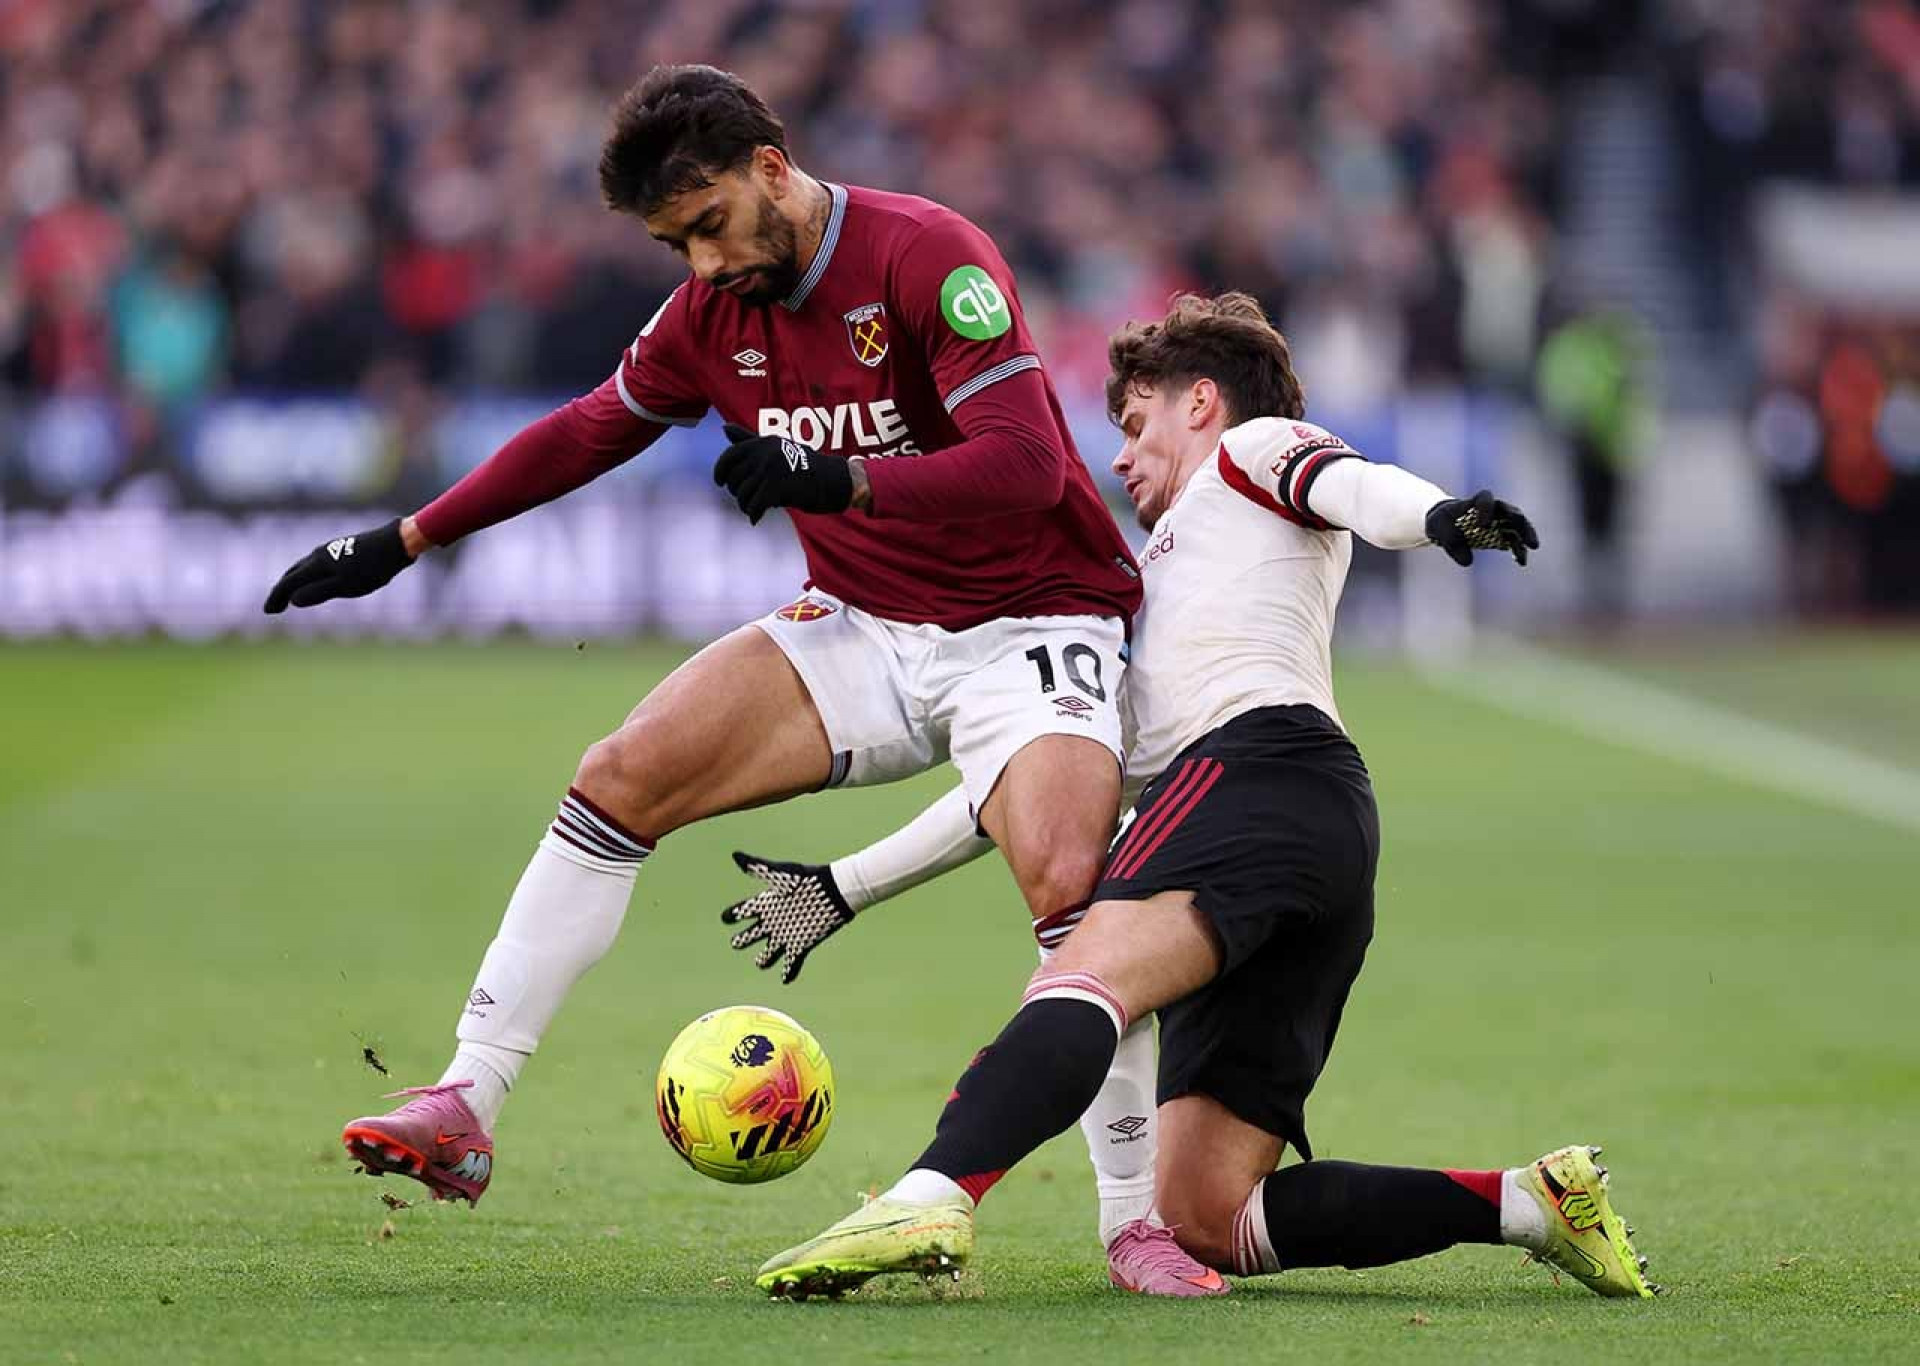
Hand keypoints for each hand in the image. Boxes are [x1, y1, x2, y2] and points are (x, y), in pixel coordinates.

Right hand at [262, 518, 414, 612]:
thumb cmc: (373, 568)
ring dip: (293, 582)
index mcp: (317, 563)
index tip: (268, 612)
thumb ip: (319, 592)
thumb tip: (294, 600)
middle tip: (274, 608)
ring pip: (303, 567)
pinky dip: (306, 576)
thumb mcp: (346, 586)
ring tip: (290, 596)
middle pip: (292, 573)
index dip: (276, 597)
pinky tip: (314, 581)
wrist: (395, 544)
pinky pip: (315, 564)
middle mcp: (319, 554)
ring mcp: (330, 550)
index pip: (288, 582)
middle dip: (281, 591)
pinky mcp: (342, 550)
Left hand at [713, 423, 853, 523]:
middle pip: (734, 478)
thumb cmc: (802, 465)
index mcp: (763, 443)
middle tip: (746, 499)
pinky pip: (755, 504)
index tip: (720, 482)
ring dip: (745, 505)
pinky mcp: (778, 487)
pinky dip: (753, 514)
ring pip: (743, 493)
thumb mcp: (775, 447)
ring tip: (753, 509)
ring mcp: (771, 470)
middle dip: (737, 492)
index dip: (720, 470)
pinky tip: (756, 519)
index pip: (730, 455)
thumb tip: (724, 427)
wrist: (831, 479)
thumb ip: (749, 439)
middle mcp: (764, 453)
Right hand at [719, 850, 855, 983]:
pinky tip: (786, 980)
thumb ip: (757, 867)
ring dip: (765, 960)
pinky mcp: (802, 944)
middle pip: (752, 935)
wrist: (834, 891)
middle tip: (737, 943)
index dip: (733, 915)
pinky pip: (792, 963)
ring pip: (770, 953)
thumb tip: (735, 855)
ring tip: (762, 963)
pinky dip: (789, 973)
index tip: (725, 918)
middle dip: (742, 941)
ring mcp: (787, 934)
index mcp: (767, 903)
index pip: (743, 912)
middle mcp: (774, 921)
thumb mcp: (779, 874)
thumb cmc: (807, 880)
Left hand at [1424, 490, 1538, 565]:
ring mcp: (1498, 522)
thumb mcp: (1437, 530)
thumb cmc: (1441, 522)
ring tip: (1527, 554)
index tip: (1481, 525)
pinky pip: (1513, 541)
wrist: (1444, 524)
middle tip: (1530, 541)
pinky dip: (1517, 550)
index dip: (1485, 509)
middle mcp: (1492, 509)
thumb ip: (1450, 543)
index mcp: (1475, 502)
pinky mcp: (1500, 534)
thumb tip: (1468, 562)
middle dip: (1522, 526)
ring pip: (1517, 527)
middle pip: (1512, 513)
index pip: (1485, 498)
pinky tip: (1520, 562)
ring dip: (1524, 538)